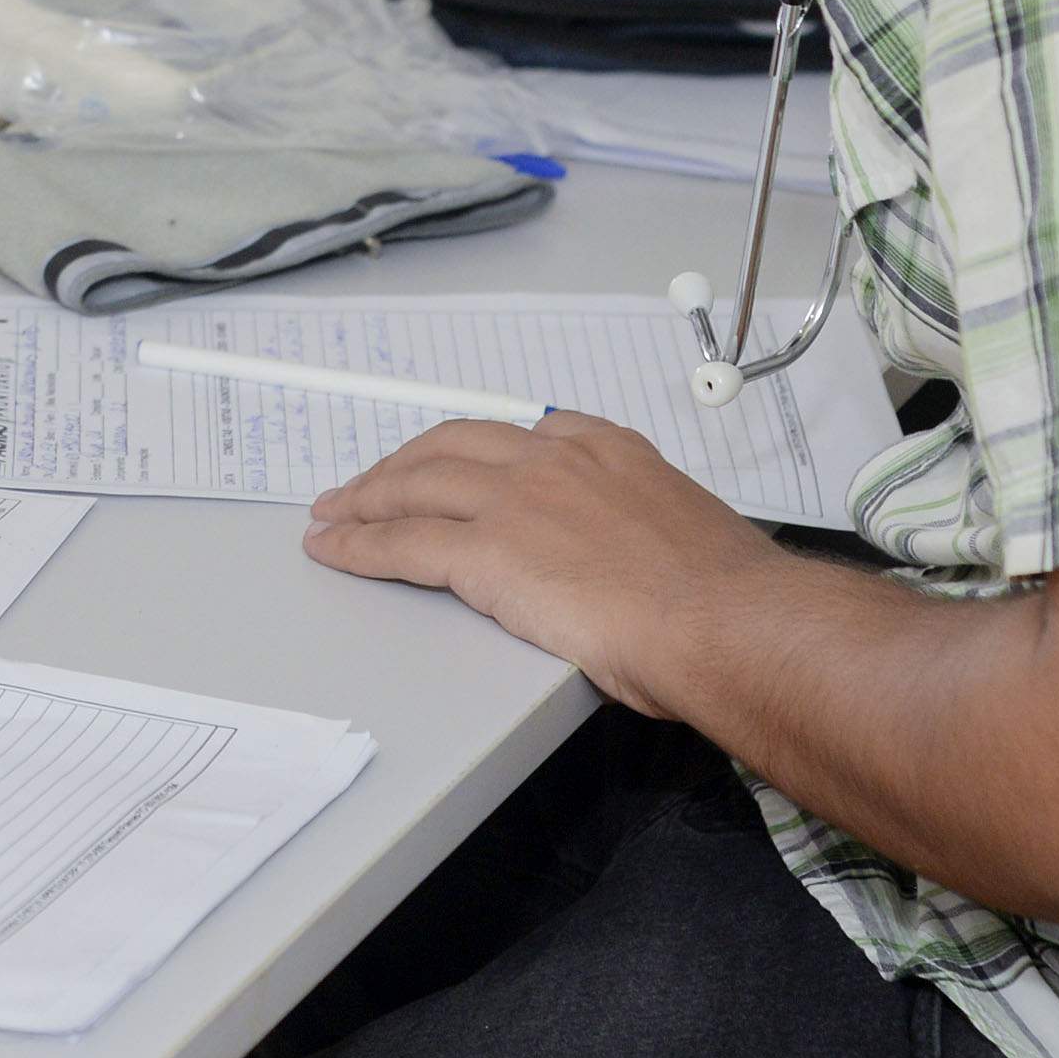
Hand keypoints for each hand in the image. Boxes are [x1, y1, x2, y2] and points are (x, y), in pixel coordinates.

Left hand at [299, 414, 780, 717]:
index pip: (521, 435)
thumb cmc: (724, 600)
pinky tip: (334, 550)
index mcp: (607, 451)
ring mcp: (514, 501)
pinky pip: (401, 541)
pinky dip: (358, 544)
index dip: (470, 450)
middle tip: (370, 483)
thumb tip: (643, 567)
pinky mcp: (485, 551)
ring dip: (365, 498)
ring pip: (414, 487)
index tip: (453, 462)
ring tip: (334, 514)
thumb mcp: (688, 536)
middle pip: (450, 447)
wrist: (723, 622)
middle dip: (402, 464)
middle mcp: (553, 461)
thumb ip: (645, 533)